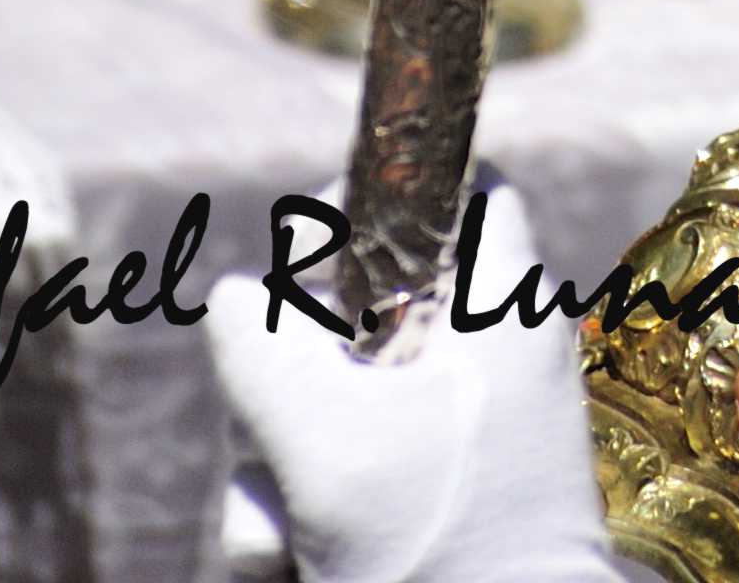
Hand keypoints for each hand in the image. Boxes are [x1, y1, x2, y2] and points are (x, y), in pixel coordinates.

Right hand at [209, 185, 615, 582]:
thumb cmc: (432, 547)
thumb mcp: (323, 441)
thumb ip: (262, 348)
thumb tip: (236, 298)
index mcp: (502, 305)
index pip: (449, 193)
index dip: (369, 210)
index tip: (308, 272)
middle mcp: (496, 354)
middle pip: (364, 310)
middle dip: (289, 385)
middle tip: (267, 437)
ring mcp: (473, 429)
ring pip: (344, 404)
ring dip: (281, 470)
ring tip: (275, 541)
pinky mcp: (448, 496)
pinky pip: (360, 472)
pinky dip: (310, 515)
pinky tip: (284, 567)